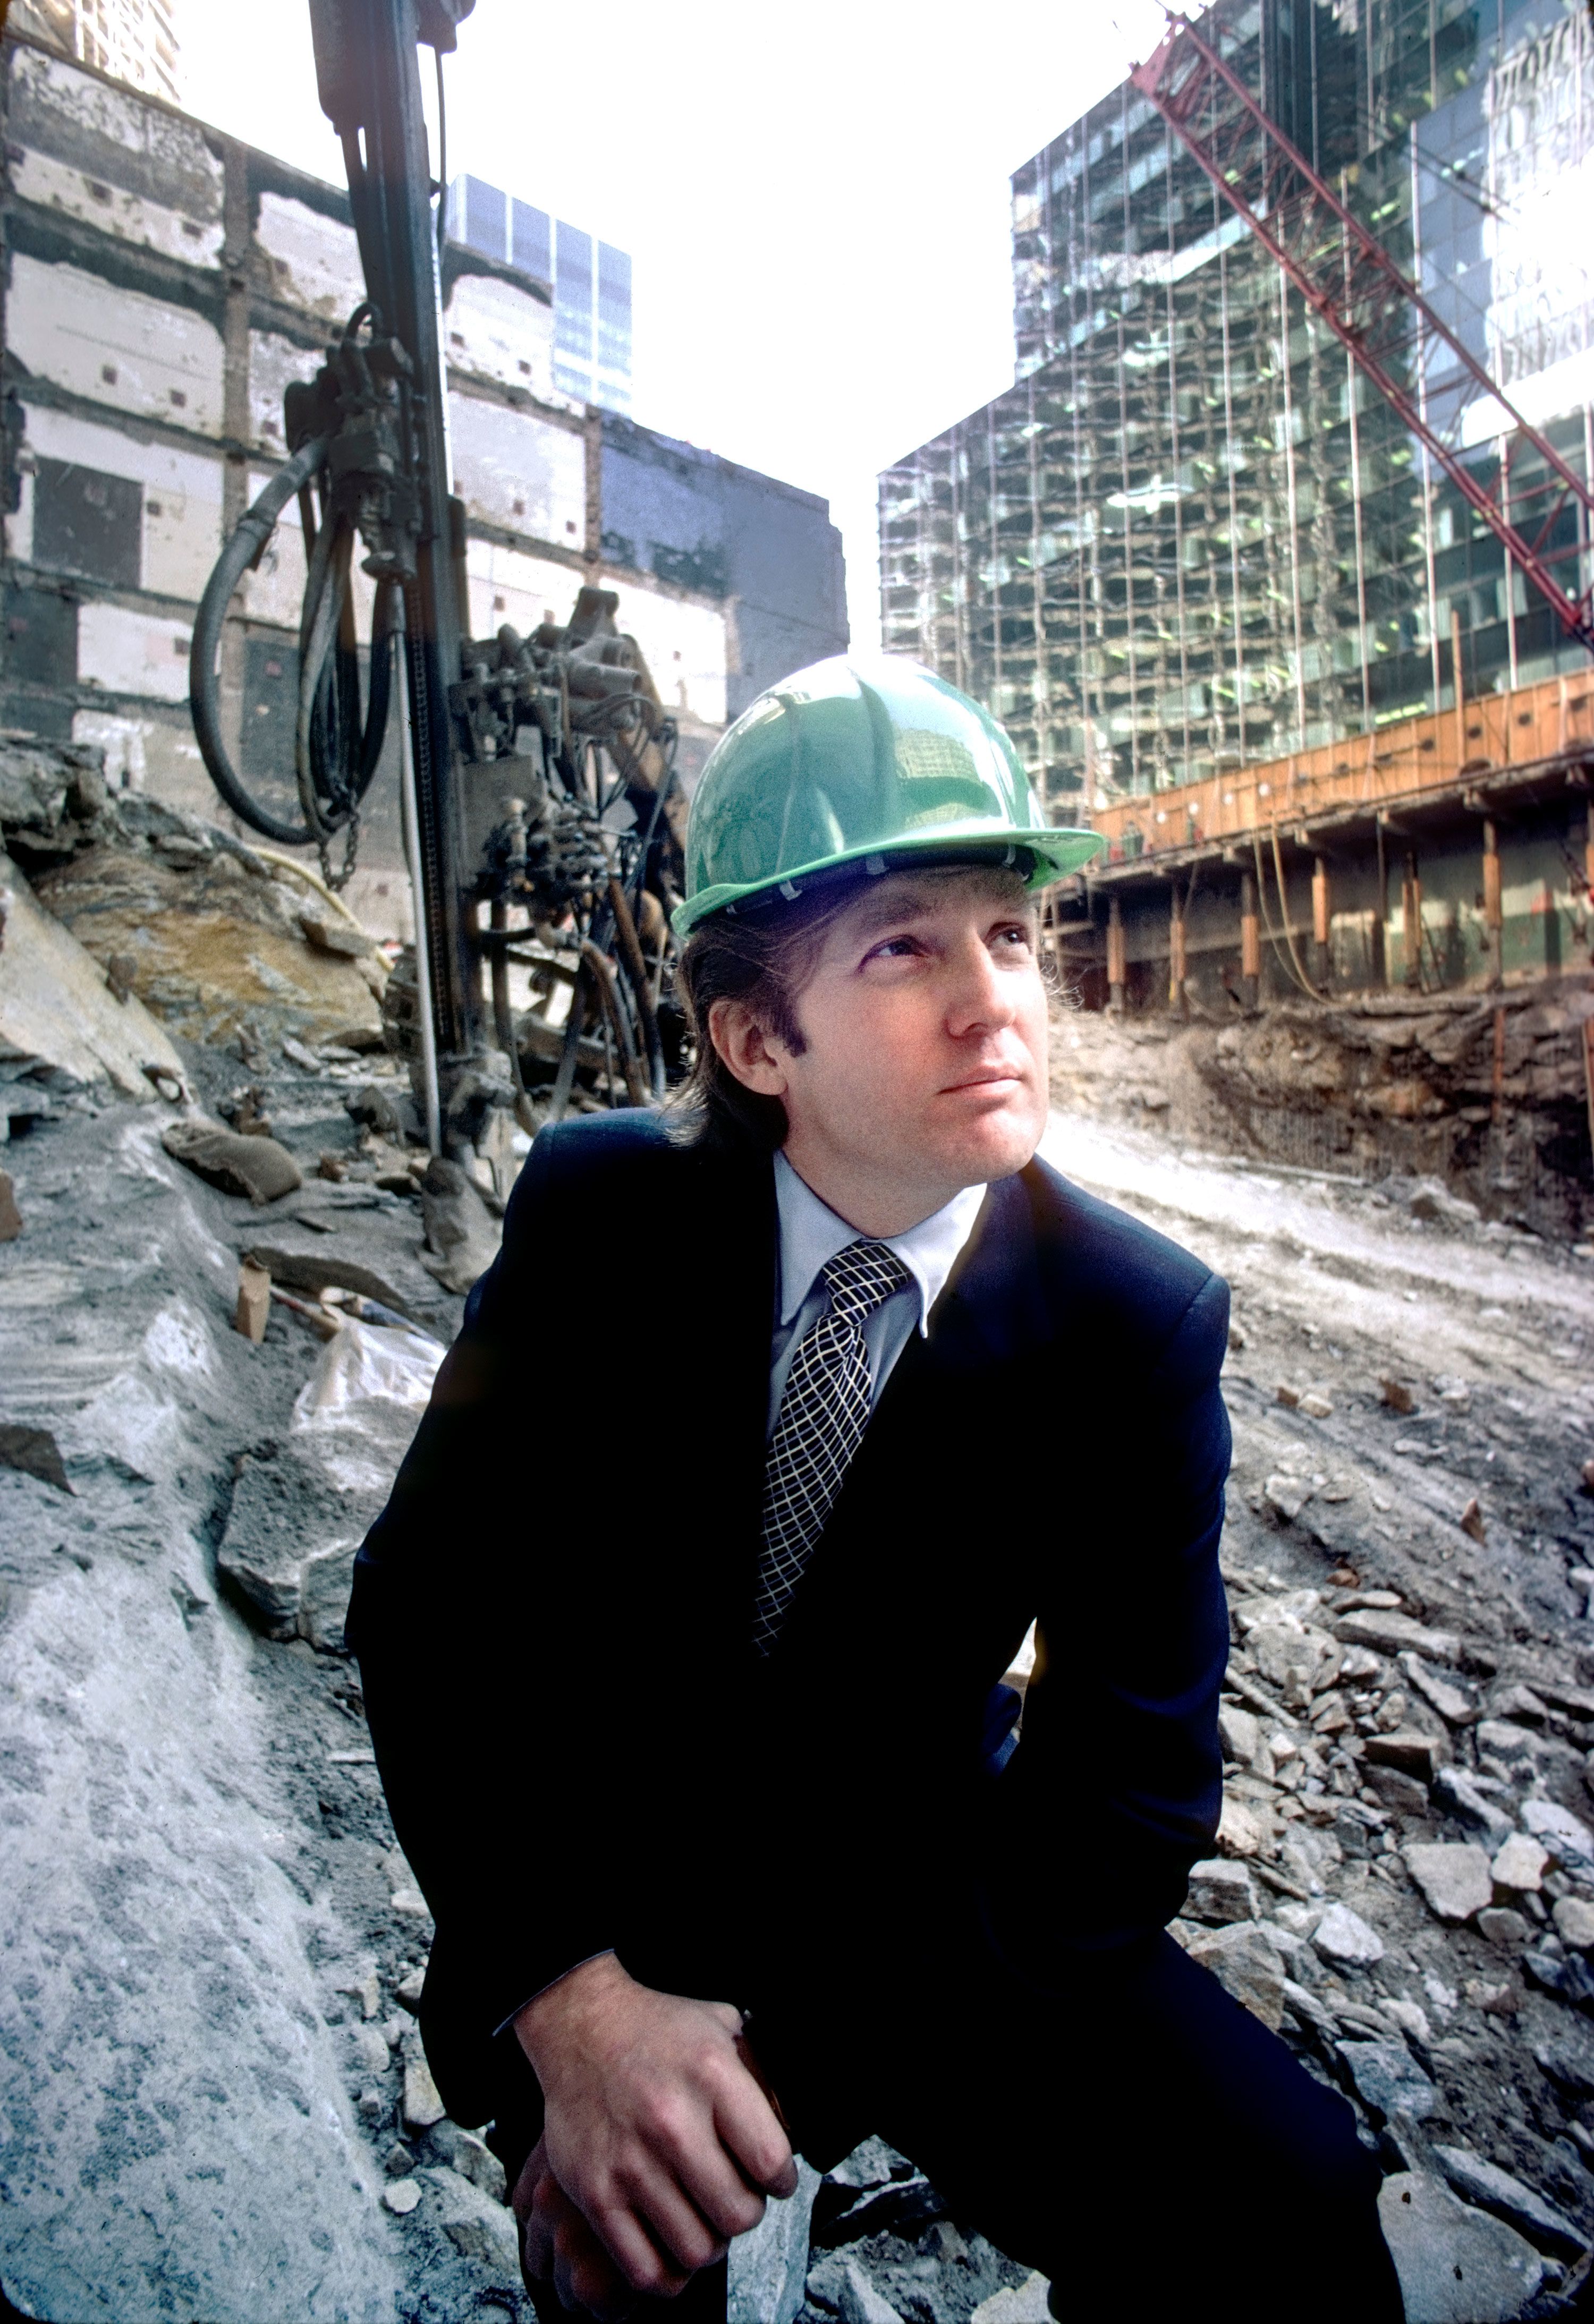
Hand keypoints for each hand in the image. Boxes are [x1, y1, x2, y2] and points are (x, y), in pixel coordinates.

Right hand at [514, 1953, 797, 2298]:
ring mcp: (630, 2161)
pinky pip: (644, 2268)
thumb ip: (760, 2077)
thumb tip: (794, 2128)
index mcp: (712, 2075)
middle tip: (735, 2197)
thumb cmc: (657, 2030)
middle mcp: (672, 2119)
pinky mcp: (594, 2191)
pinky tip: (670, 2244)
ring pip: (697, 2249)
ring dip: (709, 2243)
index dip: (782, 2181)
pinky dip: (666, 2273)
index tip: (774, 2179)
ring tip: (702, 2218)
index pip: (772, 2161)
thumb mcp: (723, 2028)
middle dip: (746, 2213)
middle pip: (738, 2214)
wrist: (580, 2025)